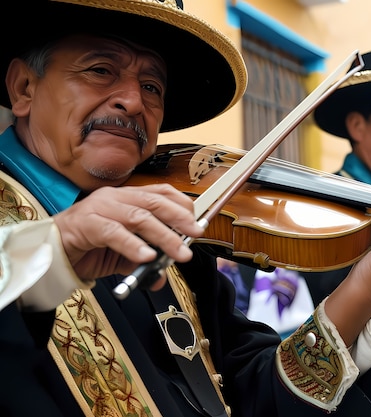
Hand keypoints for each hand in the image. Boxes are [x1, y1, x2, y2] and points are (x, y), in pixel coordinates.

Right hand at [53, 184, 205, 288]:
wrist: (52, 252)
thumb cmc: (89, 247)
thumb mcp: (123, 256)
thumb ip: (143, 263)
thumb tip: (161, 278)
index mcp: (127, 198)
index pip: (161, 193)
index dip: (182, 205)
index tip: (197, 222)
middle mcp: (115, 198)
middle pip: (154, 202)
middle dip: (179, 218)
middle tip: (195, 234)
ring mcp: (100, 208)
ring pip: (138, 217)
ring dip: (163, 236)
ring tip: (178, 253)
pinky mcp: (86, 223)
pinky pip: (113, 233)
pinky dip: (133, 245)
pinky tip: (146, 256)